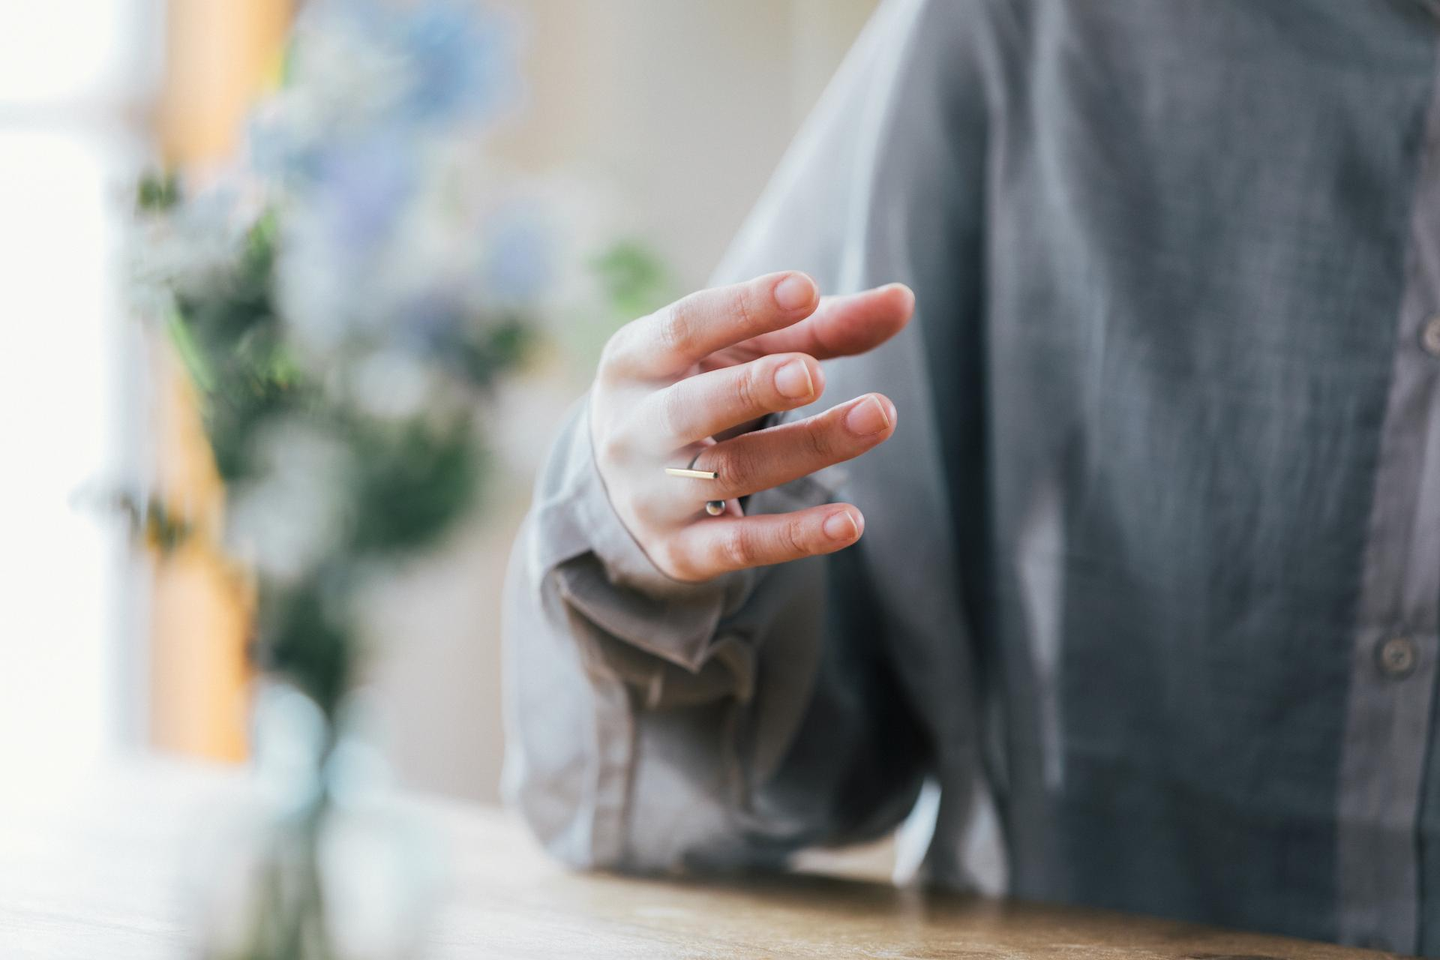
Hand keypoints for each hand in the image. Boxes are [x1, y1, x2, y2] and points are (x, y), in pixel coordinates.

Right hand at [591, 271, 911, 582]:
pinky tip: (851, 521)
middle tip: (814, 374)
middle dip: (755, 388)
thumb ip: (817, 327)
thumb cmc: (699, 391)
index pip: (684, 328)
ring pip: (730, 472)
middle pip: (695, 406)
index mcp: (636, 360)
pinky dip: (797, 536)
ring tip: (878, 417)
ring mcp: (650, 495)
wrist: (625, 489)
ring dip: (807, 447)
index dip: (744, 309)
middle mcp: (632, 428)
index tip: (805, 290)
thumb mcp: (742, 352)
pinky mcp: (679, 552)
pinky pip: (740, 545)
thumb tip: (902, 301)